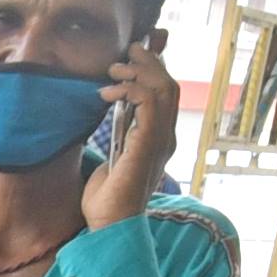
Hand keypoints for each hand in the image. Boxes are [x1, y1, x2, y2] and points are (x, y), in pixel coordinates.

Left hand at [80, 41, 177, 230]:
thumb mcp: (113, 157)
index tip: (133, 57)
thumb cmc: (107, 198)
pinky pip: (148, 102)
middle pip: (169, 86)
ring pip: (163, 89)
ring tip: (113, 70)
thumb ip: (120, 134)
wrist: (110, 224)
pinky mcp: (148, 144)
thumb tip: (110, 112)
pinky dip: (129, 89)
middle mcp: (166, 137)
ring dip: (138, 72)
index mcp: (160, 139)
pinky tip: (107, 93)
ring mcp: (161, 140)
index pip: (166, 95)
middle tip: (126, 53)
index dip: (154, 70)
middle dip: (149, 62)